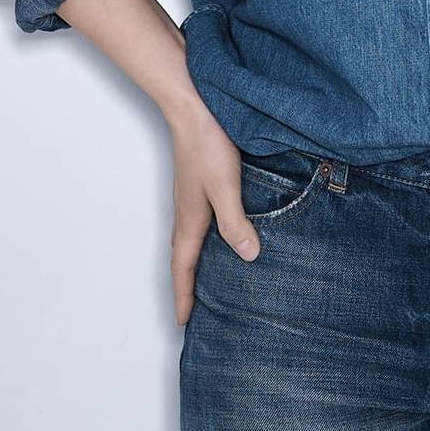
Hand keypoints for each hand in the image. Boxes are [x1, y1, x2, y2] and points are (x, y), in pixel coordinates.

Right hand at [165, 99, 262, 324]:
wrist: (194, 106)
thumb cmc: (207, 145)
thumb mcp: (225, 187)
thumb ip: (234, 222)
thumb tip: (246, 256)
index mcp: (189, 220)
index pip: (183, 268)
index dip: (184, 296)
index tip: (183, 323)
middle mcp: (186, 212)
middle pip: (183, 258)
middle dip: (187, 285)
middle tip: (195, 311)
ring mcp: (191, 197)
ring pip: (192, 240)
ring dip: (196, 262)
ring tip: (210, 280)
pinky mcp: (200, 184)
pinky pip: (200, 222)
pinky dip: (206, 239)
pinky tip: (223, 233)